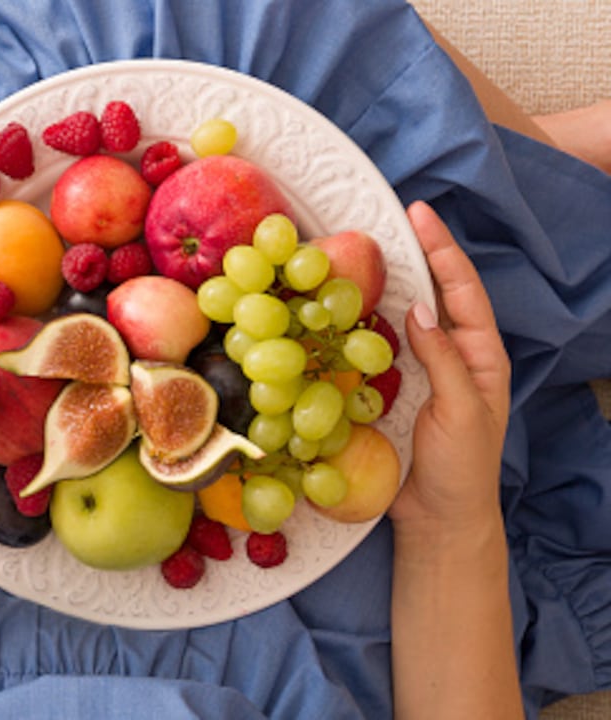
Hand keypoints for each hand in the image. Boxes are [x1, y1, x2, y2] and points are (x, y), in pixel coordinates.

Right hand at [388, 202, 511, 535]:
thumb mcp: (461, 412)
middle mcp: (451, 355)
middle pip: (433, 292)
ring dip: (384, 283)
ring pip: (401, 316)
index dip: (442, 250)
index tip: (419, 215)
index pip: (462, 291)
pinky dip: (360, 322)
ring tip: (360, 251)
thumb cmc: (461, 469)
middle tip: (387, 217)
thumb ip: (444, 360)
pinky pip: (374, 347)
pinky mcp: (390, 389)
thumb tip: (420, 309)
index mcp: (480, 356)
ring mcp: (419, 371)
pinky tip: (339, 309)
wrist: (438, 519)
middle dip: (415, 253)